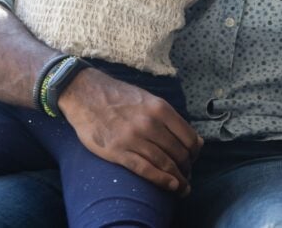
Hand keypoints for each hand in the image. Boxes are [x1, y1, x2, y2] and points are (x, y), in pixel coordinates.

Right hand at [58, 68, 202, 193]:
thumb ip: (170, 118)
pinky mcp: (117, 151)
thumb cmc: (120, 97)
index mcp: (161, 109)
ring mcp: (134, 138)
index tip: (193, 159)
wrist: (86, 94)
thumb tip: (194, 139)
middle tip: (187, 175)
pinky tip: (171, 185)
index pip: (189, 137)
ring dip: (177, 178)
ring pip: (165, 162)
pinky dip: (161, 179)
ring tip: (182, 187)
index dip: (195, 153)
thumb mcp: (149, 100)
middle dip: (187, 168)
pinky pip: (145, 169)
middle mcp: (150, 123)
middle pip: (179, 152)